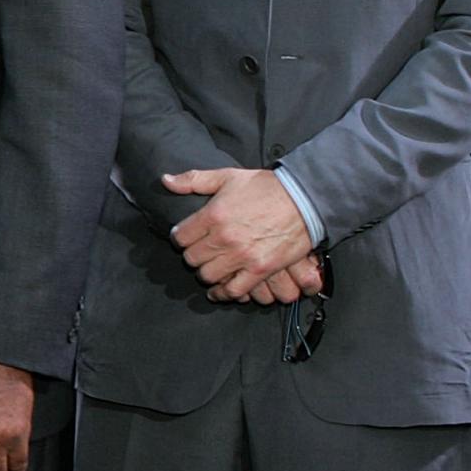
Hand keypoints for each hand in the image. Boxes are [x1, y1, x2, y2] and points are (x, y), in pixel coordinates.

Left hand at [165, 167, 314, 302]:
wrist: (305, 199)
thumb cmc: (266, 187)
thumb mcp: (227, 176)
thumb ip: (193, 180)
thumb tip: (166, 181)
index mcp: (212, 215)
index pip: (180, 237)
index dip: (181, 238)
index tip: (187, 238)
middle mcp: (223, 238)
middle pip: (191, 258)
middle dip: (193, 255)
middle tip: (201, 252)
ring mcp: (242, 256)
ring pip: (207, 275)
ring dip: (207, 273)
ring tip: (211, 267)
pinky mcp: (260, 270)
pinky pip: (233, 290)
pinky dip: (224, 293)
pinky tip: (220, 291)